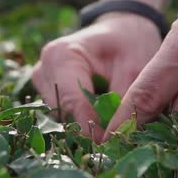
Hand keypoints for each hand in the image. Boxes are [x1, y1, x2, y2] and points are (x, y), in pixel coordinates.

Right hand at [33, 12, 161, 141]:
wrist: (120, 31)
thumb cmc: (128, 43)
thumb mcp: (134, 67)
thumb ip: (124, 102)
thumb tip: (118, 137)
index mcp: (60, 56)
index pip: (71, 101)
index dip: (90, 128)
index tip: (110, 146)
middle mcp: (43, 70)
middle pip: (64, 113)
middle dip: (90, 128)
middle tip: (118, 137)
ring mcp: (42, 83)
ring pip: (63, 118)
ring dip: (87, 125)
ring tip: (114, 124)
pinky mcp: (48, 93)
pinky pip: (64, 116)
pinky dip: (83, 120)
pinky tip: (104, 118)